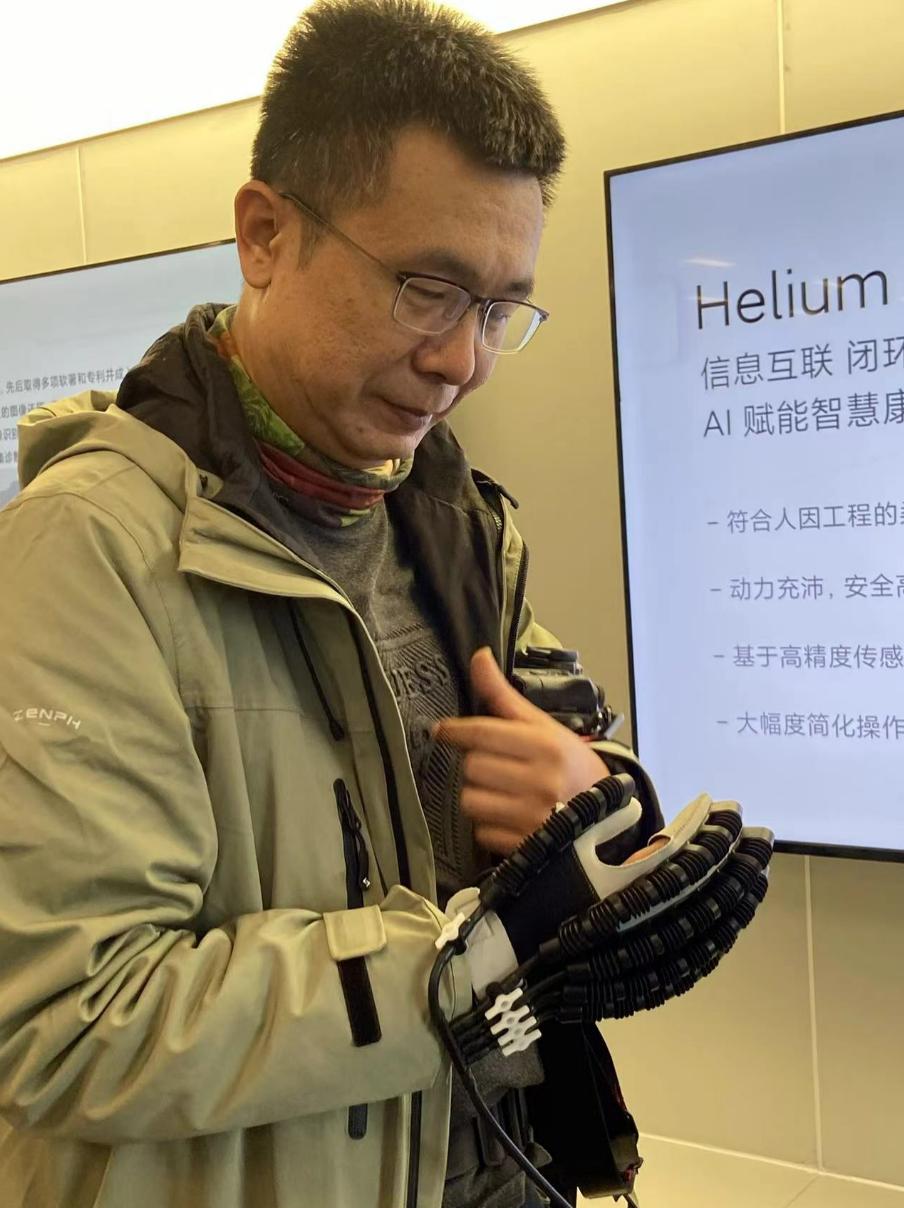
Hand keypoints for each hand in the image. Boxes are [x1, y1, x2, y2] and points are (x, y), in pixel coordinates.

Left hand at [433, 646, 609, 855]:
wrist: (607, 815)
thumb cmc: (568, 763)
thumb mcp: (542, 725)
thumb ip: (504, 695)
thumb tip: (478, 656)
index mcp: (545, 745)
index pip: (482, 733)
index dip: (455, 731)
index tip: (441, 730)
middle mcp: (540, 781)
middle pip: (472, 767)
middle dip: (477, 765)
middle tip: (495, 765)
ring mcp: (532, 817)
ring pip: (470, 800)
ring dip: (478, 795)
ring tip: (500, 792)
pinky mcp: (525, 846)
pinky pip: (481, 831)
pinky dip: (488, 823)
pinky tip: (508, 815)